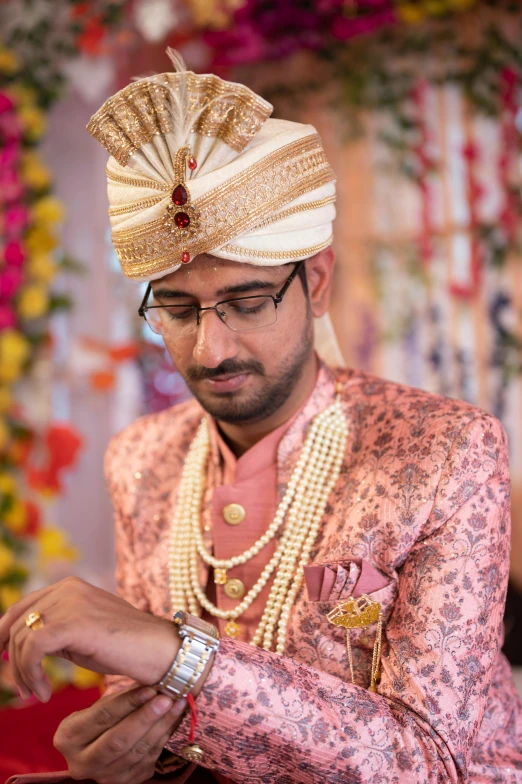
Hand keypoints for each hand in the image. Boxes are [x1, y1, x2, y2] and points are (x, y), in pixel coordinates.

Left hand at [0, 577, 178, 701]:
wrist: (160, 650)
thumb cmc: (126, 648)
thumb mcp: (82, 635)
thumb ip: (55, 631)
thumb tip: (22, 645)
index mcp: (69, 587)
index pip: (20, 608)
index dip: (3, 636)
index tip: (3, 663)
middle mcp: (67, 588)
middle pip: (16, 624)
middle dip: (11, 660)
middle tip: (23, 689)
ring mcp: (71, 602)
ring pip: (21, 638)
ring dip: (22, 673)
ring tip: (37, 694)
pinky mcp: (73, 623)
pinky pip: (32, 649)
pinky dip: (31, 674)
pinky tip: (44, 693)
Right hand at [54, 683, 186, 783]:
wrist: (97, 750)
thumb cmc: (98, 719)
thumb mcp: (99, 706)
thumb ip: (121, 697)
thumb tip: (150, 679)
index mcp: (68, 737)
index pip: (102, 717)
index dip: (128, 702)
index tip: (151, 688)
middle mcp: (81, 763)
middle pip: (118, 740)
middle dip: (146, 718)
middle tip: (167, 699)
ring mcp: (103, 777)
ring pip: (136, 752)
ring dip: (161, 727)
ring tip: (177, 705)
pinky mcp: (124, 783)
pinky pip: (148, 760)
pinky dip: (163, 738)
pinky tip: (174, 720)